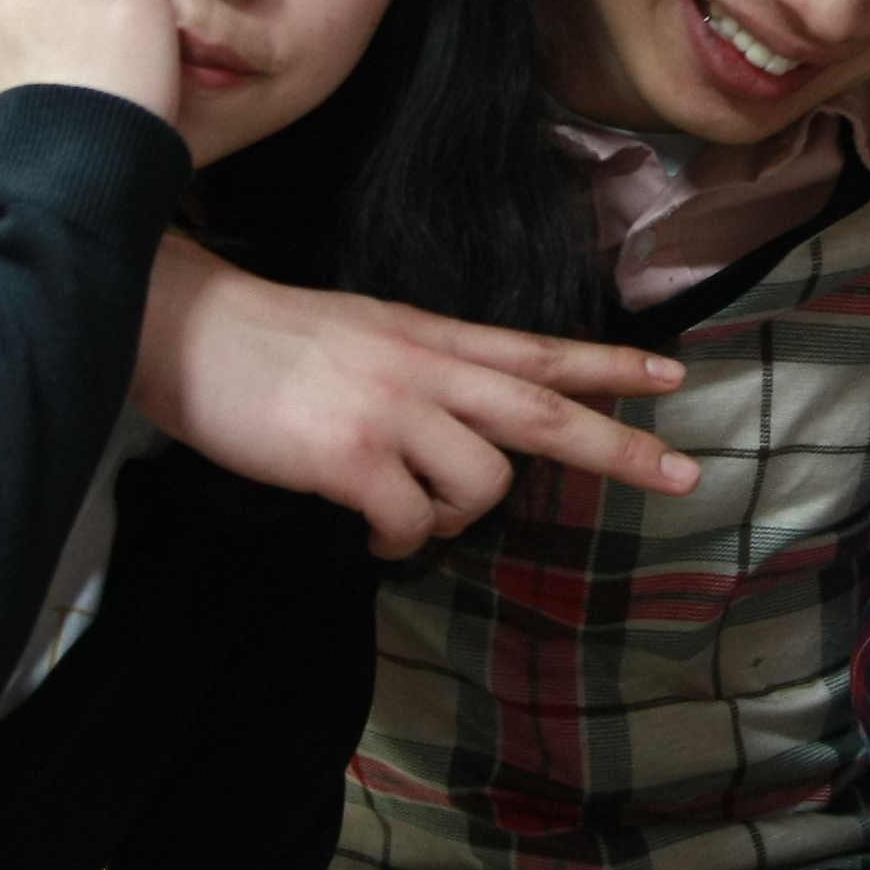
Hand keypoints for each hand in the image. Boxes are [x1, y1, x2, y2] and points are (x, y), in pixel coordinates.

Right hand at [141, 239, 700, 553]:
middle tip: (685, 477)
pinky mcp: (350, 457)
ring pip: (481, 486)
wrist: (184, 328)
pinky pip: (410, 525)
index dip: (610, 365)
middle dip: (622, 449)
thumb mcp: (366, 335)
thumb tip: (462, 443)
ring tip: (404, 515)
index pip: (539, 349)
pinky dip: (397, 541)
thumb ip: (424, 375)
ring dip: (454, 518)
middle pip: (547, 411)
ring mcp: (392, 411)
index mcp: (432, 336)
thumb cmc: (265, 341)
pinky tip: (368, 530)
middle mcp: (427, 369)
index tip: (673, 376)